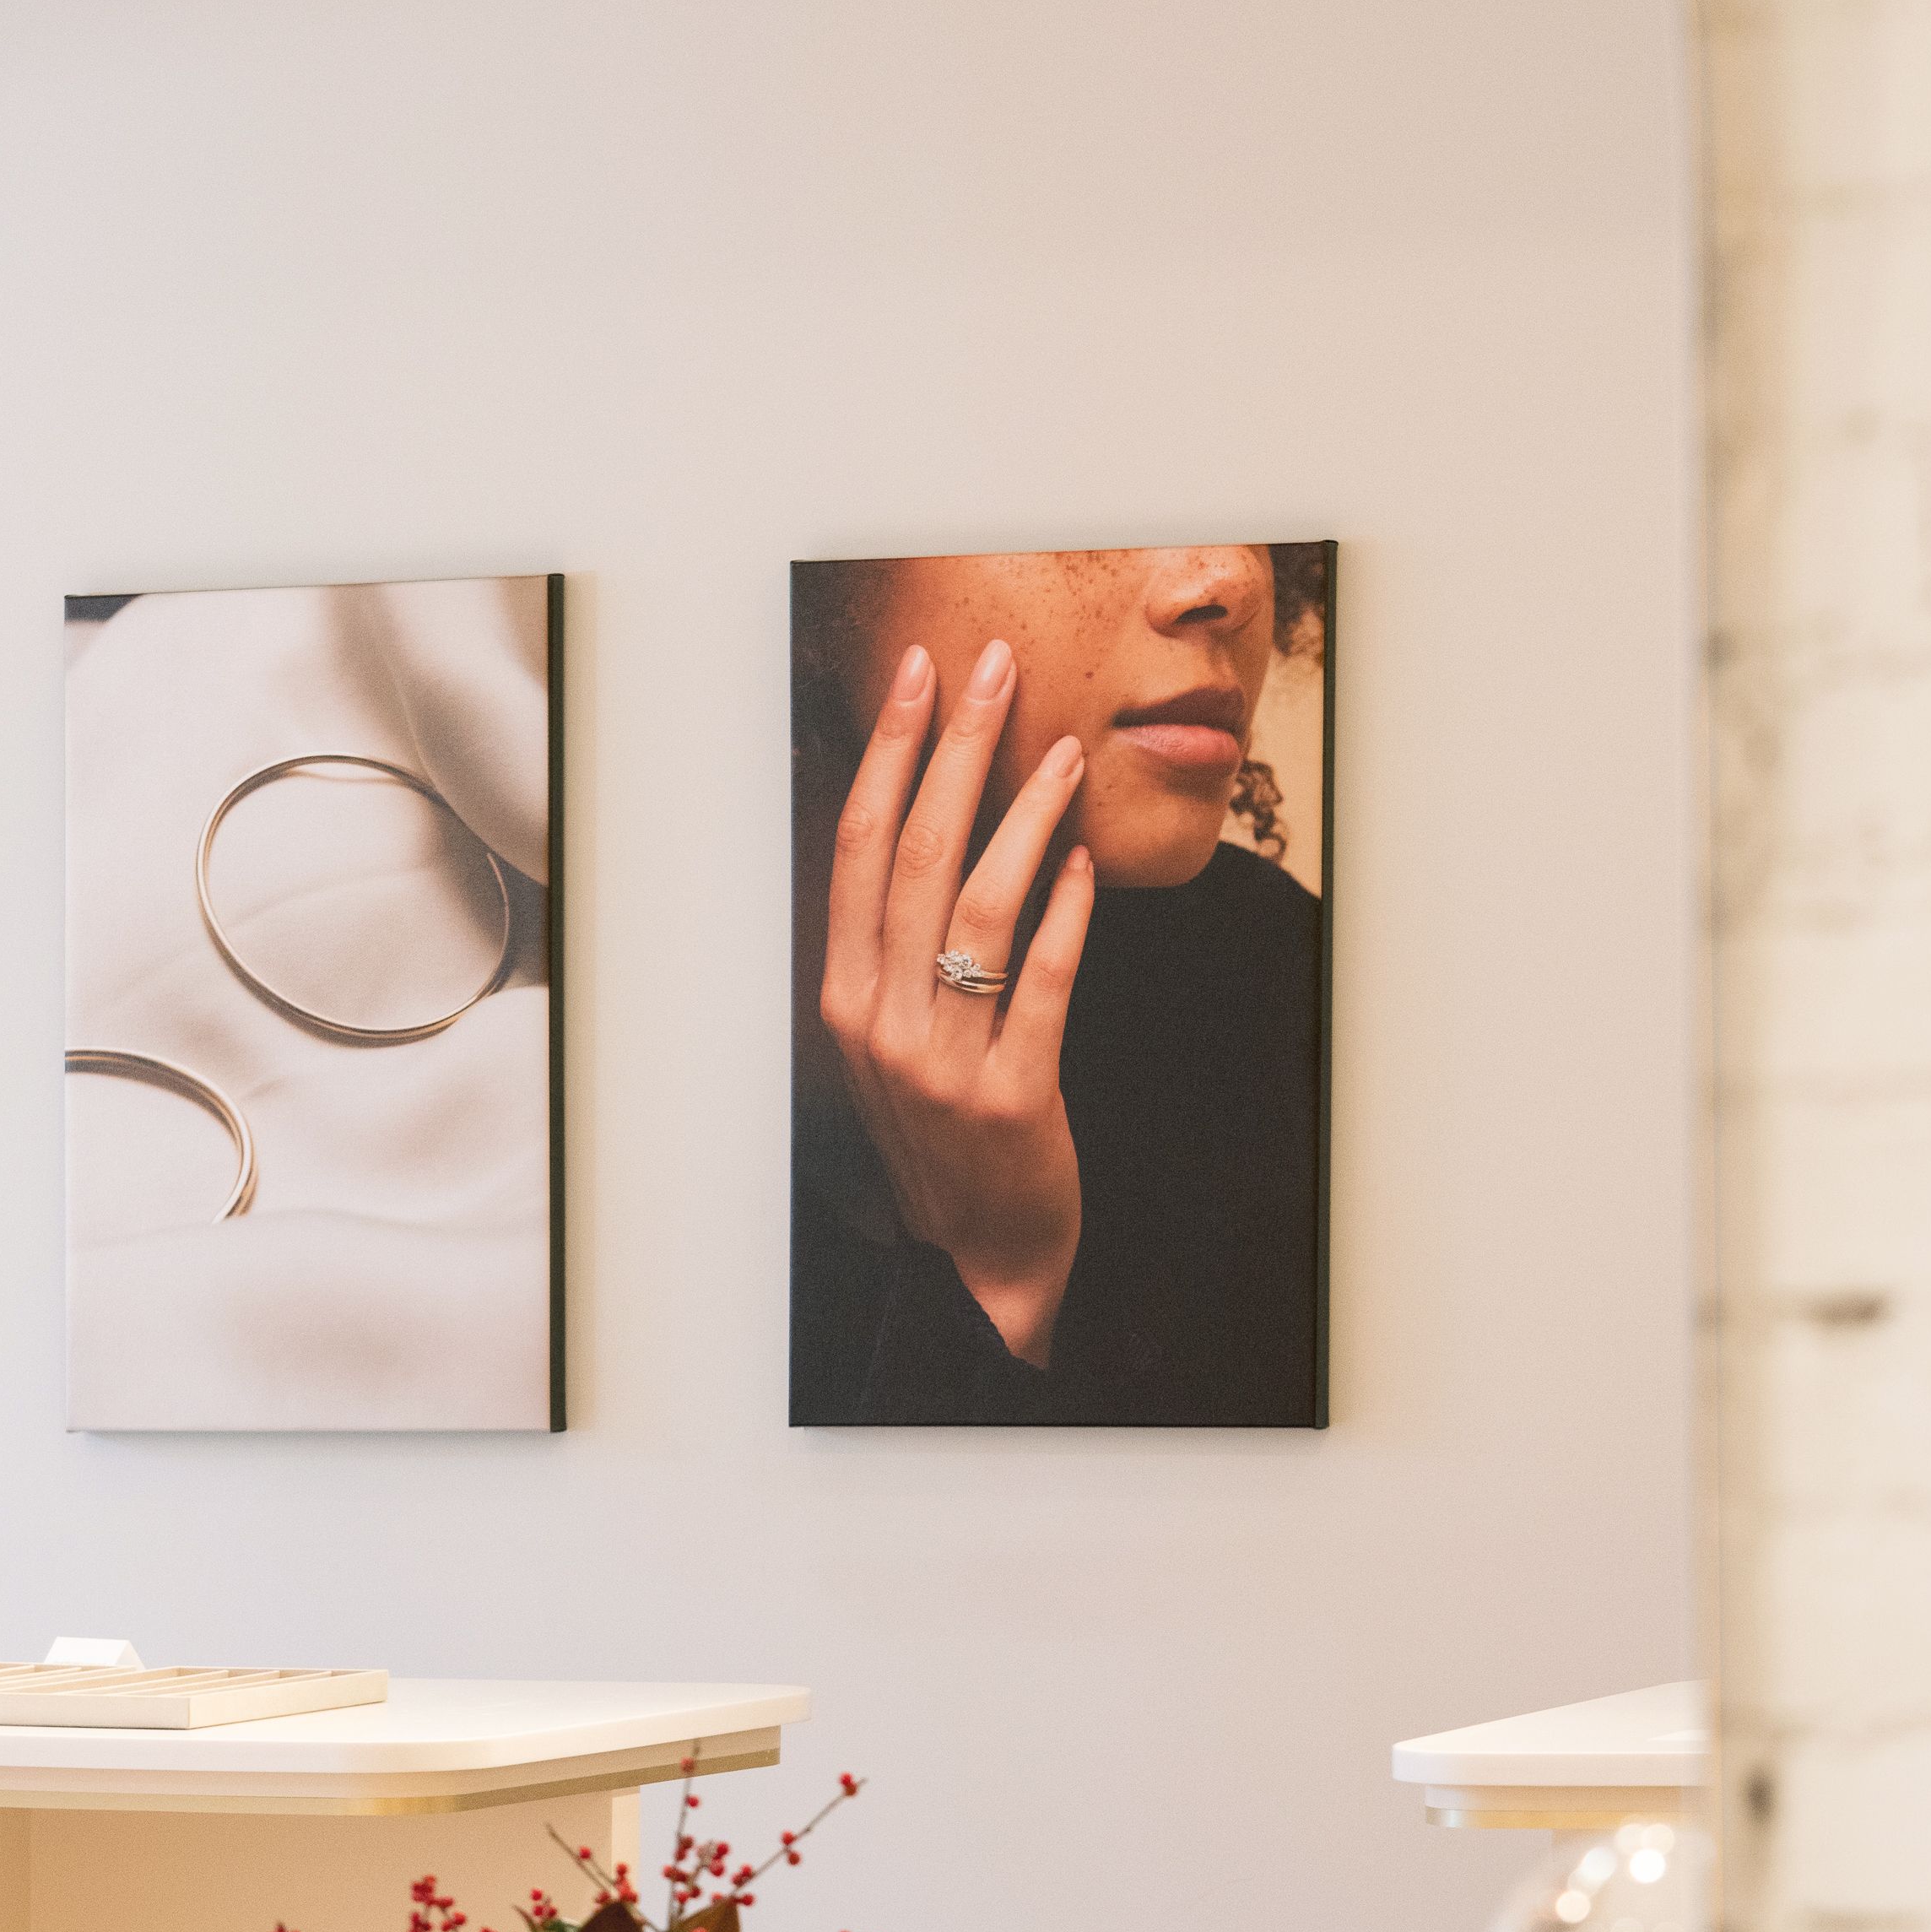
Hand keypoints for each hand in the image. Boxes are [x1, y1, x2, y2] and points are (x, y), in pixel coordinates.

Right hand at [819, 637, 1094, 1366]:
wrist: (982, 1259)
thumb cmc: (946, 1135)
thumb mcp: (894, 1040)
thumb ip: (899, 950)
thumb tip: (930, 828)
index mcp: (843, 998)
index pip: (860, 848)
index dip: (889, 754)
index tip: (919, 678)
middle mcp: (879, 1024)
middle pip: (917, 855)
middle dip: (955, 749)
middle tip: (992, 672)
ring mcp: (941, 1063)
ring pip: (978, 907)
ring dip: (1024, 816)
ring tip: (1065, 752)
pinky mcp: (1011, 1097)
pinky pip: (1039, 984)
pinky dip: (1065, 914)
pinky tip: (1086, 860)